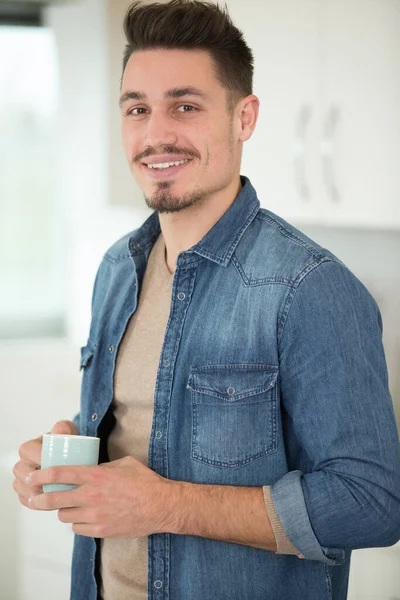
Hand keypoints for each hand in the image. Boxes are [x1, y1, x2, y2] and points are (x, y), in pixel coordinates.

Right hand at [12, 420, 77, 507]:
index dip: (41, 460)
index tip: (56, 466)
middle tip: (56, 486)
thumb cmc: (65, 443)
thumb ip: (63, 428)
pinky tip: (52, 505)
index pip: (30, 453)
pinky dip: (38, 504)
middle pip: (23, 474)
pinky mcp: (26, 492)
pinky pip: (26, 500)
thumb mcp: (66, 432)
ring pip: (23, 489)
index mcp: (29, 448)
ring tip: (56, 497)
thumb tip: (61, 432)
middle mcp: (22, 463)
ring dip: (38, 495)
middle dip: (38, 482)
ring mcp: (22, 479)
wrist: (67, 456)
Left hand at [26, 456, 176, 538]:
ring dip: (63, 510)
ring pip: (64, 516)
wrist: (160, 505)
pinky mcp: (100, 530)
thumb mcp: (123, 463)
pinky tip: (85, 517)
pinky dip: (78, 523)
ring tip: (70, 506)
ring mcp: (95, 515)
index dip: (41, 476)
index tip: (33, 477)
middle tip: (35, 497)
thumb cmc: (145, 482)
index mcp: (95, 476)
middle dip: (39, 499)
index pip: (59, 474)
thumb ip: (102, 466)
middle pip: (53, 499)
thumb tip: (89, 469)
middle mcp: (91, 496)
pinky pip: (78, 529)